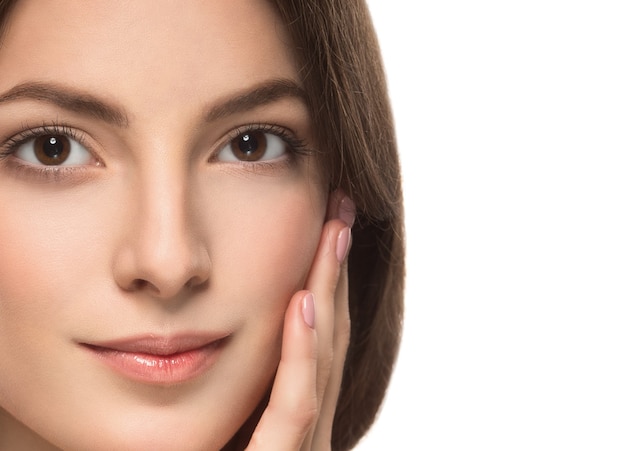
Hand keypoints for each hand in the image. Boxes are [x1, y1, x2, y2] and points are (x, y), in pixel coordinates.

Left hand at [246, 191, 355, 450]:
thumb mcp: (226, 430)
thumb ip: (239, 397)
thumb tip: (234, 335)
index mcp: (301, 419)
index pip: (319, 340)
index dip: (327, 280)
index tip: (327, 226)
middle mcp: (312, 429)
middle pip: (329, 338)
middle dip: (335, 271)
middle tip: (341, 209)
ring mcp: (305, 447)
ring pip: (323, 362)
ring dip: (327, 294)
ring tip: (333, 234)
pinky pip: (295, 409)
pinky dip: (302, 355)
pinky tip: (302, 304)